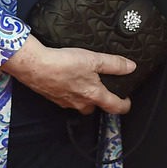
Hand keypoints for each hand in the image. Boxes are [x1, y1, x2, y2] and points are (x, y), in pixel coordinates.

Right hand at [1, 36, 133, 115]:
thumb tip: (131, 67)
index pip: (114, 107)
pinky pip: (65, 99)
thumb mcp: (94, 60)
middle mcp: (80, 102)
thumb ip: (114, 64)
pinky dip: (68, 92)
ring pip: (79, 104)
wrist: (35, 66)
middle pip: (94, 108)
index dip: (124, 105)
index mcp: (94, 95)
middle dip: (99, 101)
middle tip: (101, 90)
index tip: (127, 102)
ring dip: (83, 97)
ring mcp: (65, 102)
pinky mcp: (52, 97)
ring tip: (82, 82)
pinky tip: (65, 80)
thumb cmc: (64, 63)